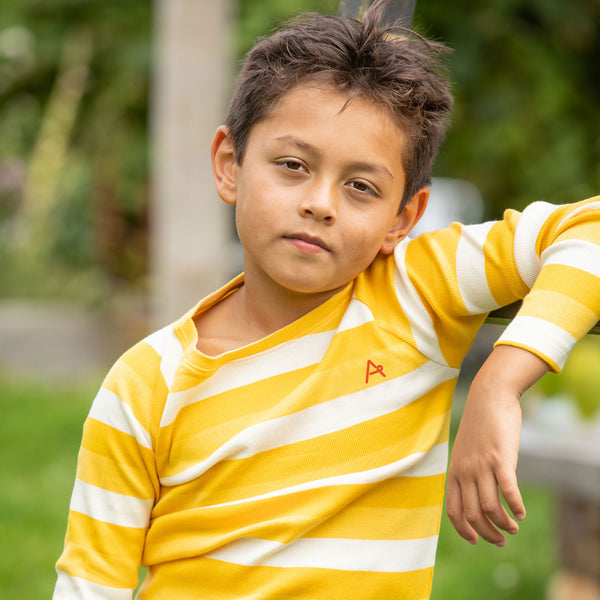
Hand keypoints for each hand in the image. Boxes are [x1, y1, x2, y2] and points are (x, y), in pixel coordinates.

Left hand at [446, 345, 548, 545]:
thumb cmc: (479, 426)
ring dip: (503, 524)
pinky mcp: (501, 458)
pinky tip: (521, 513)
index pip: (453, 510)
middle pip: (473, 514)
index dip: (464, 530)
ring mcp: (482, 465)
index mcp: (454, 471)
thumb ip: (467, 472)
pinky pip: (508, 491)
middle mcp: (465, 471)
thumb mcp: (466, 451)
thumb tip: (474, 495)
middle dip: (488, 534)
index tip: (476, 540)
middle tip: (501, 540)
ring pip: (490, 507)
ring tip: (513, 527)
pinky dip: (516, 507)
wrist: (488, 397)